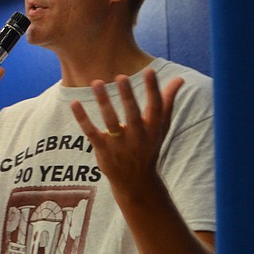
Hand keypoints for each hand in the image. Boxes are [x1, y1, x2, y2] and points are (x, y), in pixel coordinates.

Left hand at [70, 69, 183, 192]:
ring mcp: (119, 144)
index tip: (149, 70)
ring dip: (104, 101)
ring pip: (110, 121)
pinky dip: (83, 118)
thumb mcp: (161, 128)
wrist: (136, 182)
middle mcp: (138, 137)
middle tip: (121, 77)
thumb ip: (167, 102)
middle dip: (128, 96)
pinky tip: (74, 103)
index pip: (155, 107)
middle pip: (132, 114)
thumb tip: (179, 79)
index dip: (153, 89)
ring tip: (97, 82)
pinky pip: (91, 132)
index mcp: (153, 129)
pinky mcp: (103, 150)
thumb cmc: (149, 148)